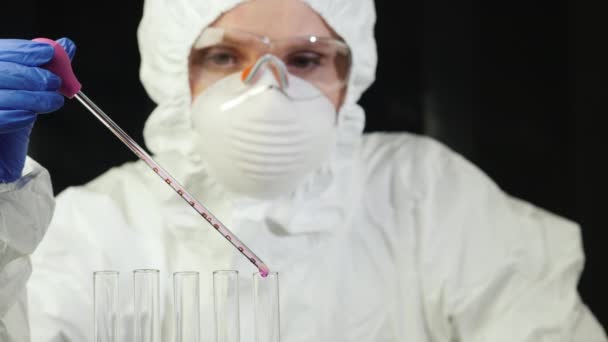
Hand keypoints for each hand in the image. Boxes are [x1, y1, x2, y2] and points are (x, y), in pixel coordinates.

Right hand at [0, 38, 75, 182]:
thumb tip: (65, 46)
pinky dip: (17, 115)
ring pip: (2, 94)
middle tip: (55, 82)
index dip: (25, 51)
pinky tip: (30, 115)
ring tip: (53, 101)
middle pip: (1, 71)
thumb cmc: (9, 113)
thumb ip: (43, 66)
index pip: (1, 51)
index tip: (49, 54)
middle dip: (32, 75)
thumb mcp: (26, 87)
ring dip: (33, 97)